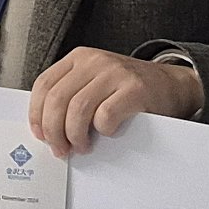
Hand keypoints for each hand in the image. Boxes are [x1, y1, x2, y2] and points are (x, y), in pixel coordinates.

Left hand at [28, 47, 201, 157]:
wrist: (171, 85)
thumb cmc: (127, 91)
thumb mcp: (94, 83)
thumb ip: (71, 95)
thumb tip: (45, 129)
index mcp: (78, 58)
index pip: (44, 84)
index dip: (37, 114)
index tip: (40, 135)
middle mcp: (94, 61)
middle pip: (57, 99)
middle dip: (54, 131)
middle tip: (61, 149)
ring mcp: (115, 72)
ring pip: (77, 109)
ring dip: (75, 135)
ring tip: (82, 146)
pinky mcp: (135, 89)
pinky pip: (105, 115)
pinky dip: (102, 130)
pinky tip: (108, 132)